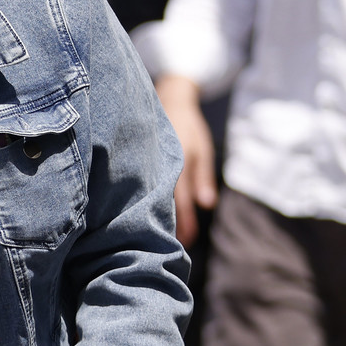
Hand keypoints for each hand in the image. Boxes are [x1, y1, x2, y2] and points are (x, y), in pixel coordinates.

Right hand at [155, 74, 215, 244]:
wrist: (167, 98)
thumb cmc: (188, 125)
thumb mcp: (202, 149)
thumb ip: (202, 178)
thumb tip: (207, 205)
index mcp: (177, 165)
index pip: (180, 203)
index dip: (184, 224)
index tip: (187, 243)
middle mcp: (159, 167)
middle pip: (161, 205)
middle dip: (166, 226)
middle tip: (167, 248)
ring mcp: (146, 165)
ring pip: (148, 197)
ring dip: (152, 216)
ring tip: (152, 236)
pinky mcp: (138, 162)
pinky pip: (141, 186)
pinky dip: (143, 200)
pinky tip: (141, 212)